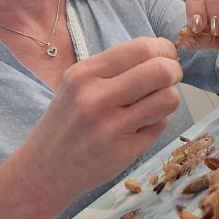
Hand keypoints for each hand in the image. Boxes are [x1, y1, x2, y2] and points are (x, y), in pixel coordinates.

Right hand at [21, 37, 182, 205]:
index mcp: (85, 73)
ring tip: (153, 104)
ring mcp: (111, 126)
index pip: (142, 48)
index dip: (164, 51)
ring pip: (169, 98)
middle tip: (169, 79)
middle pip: (161, 71)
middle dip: (174, 72)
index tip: (166, 57)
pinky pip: (161, 125)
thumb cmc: (67, 122)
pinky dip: (156, 123)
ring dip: (168, 99)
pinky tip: (137, 128)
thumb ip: (115, 69)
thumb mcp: (78, 85)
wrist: (44, 170)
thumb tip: (163, 55)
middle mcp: (96, 97)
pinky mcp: (124, 151)